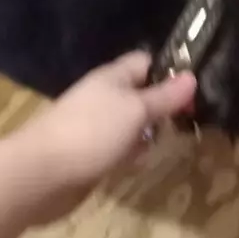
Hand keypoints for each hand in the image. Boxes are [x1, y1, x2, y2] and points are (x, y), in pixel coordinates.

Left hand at [14, 52, 196, 223]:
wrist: (41, 174)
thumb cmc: (92, 132)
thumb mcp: (136, 110)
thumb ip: (165, 96)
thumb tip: (193, 76)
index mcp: (114, 77)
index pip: (148, 62)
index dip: (172, 70)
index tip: (197, 87)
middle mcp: (106, 97)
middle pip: (143, 94)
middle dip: (165, 107)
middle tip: (191, 120)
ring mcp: (97, 126)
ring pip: (133, 124)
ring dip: (148, 134)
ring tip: (170, 141)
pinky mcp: (92, 153)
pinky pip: (120, 147)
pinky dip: (131, 154)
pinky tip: (139, 163)